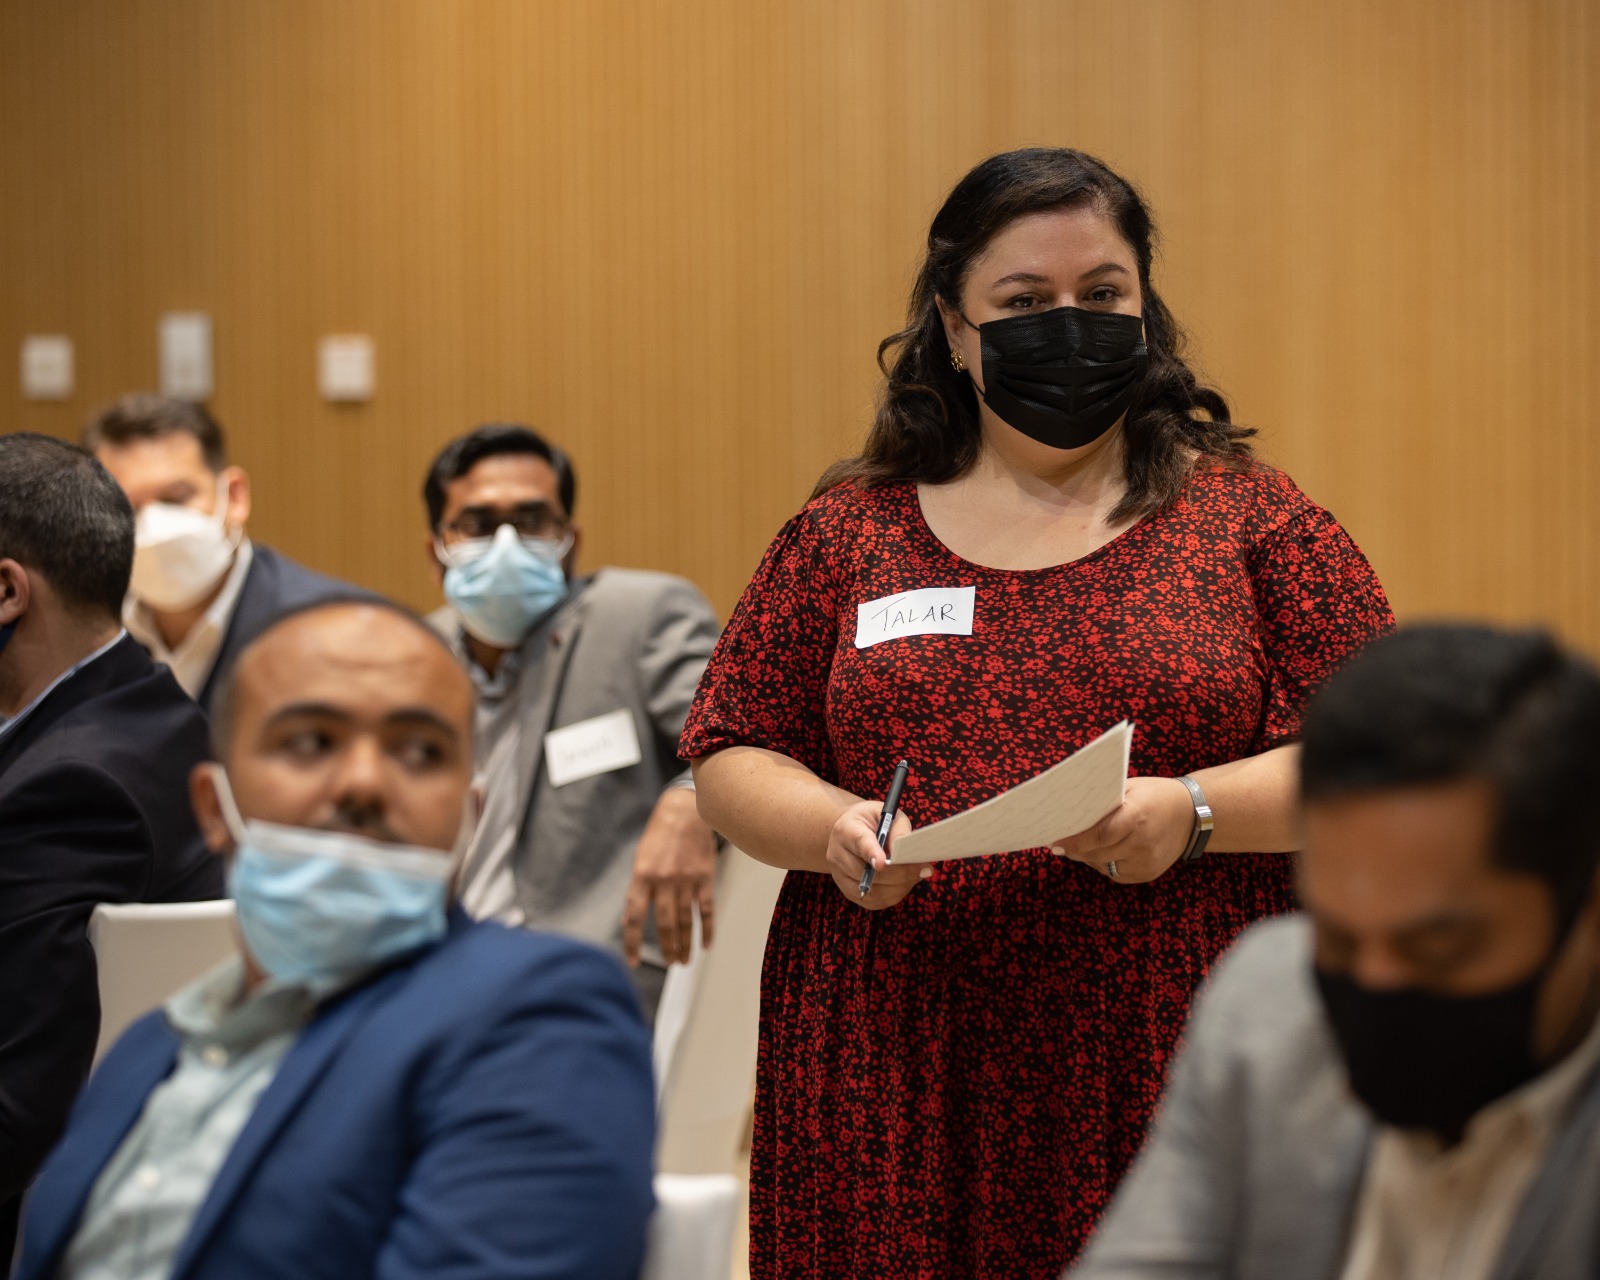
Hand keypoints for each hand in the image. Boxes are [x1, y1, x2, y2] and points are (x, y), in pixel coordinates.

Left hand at [622, 788, 719, 965]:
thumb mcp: (641, 857)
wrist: (686, 810)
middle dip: (666, 948)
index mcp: (642, 876)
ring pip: (685, 921)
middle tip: (669, 964)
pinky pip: (706, 910)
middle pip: (664, 924)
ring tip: (684, 961)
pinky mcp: (705, 878)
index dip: (632, 942)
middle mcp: (663, 880)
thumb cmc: (660, 833)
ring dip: (685, 944)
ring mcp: (686, 880)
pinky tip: (706, 944)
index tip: (633, 961)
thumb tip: (633, 918)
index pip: (633, 917)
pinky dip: (707, 929)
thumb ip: (639, 887)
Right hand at [825, 799, 926, 910]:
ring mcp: (839, 876)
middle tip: (923, 869)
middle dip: (898, 873)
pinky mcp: (847, 892)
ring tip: (916, 875)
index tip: (883, 863)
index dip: (871, 853)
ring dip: (898, 886)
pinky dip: (892, 895)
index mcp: (846, 830)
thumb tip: (908, 855)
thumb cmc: (873, 822)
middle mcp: (837, 854)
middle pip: (866, 872)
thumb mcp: (888, 815)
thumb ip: (899, 831)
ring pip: (871, 891)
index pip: (858, 843)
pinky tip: (904, 884)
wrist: (851, 832)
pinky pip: (872, 901)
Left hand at [1052, 776, 1194, 884]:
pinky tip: (1098, 853)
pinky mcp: (1147, 874)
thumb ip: (1104, 803)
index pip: (1099, 835)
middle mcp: (1142, 843)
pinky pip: (1116, 874)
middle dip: (1075, 850)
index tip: (1054, 842)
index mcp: (1136, 817)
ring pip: (1104, 865)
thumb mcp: (1130, 789)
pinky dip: (1103, 864)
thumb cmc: (1155, 795)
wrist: (1193, 815)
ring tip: (1076, 846)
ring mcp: (1146, 862)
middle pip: (1098, 853)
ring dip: (1087, 857)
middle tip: (1058, 844)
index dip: (1074, 841)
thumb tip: (1070, 812)